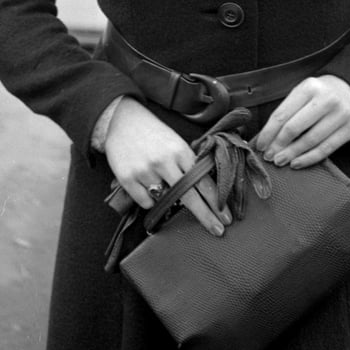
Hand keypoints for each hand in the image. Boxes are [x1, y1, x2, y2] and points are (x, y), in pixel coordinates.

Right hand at [104, 98, 230, 235]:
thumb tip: (204, 191)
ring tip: (161, 183)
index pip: (203, 182)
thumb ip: (188, 164)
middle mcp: (164, 162)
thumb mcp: (176, 143)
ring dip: (168, 199)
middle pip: (189, 197)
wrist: (122, 120)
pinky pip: (146, 202)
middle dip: (206, 216)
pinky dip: (149, 199)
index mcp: (180, 151)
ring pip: (165, 200)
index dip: (216, 202)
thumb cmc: (154, 133)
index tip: (226, 217)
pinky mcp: (127, 179)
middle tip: (218, 230)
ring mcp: (145, 171)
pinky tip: (146, 183)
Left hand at [254, 75, 349, 168]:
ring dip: (292, 154)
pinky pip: (326, 149)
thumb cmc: (320, 94)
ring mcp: (341, 114)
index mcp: (309, 87)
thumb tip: (267, 137)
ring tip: (280, 161)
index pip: (283, 114)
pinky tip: (297, 163)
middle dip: (278, 145)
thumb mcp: (303, 92)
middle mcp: (327, 99)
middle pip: (295, 128)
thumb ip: (287, 110)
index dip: (268, 132)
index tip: (260, 145)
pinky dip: (309, 158)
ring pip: (311, 140)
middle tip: (268, 156)